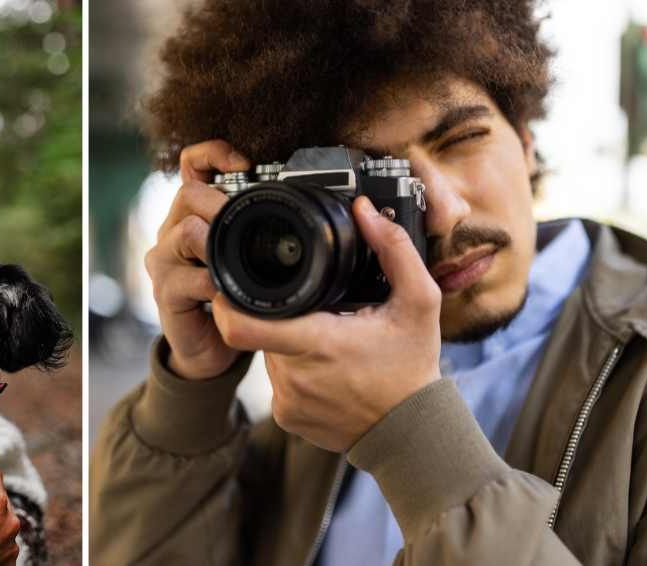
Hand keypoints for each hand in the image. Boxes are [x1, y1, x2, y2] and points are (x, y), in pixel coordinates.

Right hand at [145, 140, 252, 379]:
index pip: (191, 165)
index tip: (244, 163)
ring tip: (239, 260)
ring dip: (218, 243)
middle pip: (189, 194)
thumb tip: (302, 202)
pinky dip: (215, 284)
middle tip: (254, 223)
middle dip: (224, 205)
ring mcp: (164, 262)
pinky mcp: (165, 293)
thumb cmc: (231, 297)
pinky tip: (228, 292)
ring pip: (186, 231)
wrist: (210, 348)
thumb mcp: (245, 256)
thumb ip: (256, 230)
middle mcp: (171, 231)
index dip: (213, 154)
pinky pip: (189, 278)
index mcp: (193, 214)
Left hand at [210, 196, 442, 451]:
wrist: (413, 435)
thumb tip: (365, 211)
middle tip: (311, 311)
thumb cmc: (413, 368)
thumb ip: (393, 251)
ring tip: (325, 340)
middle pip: (258, 330)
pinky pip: (276, 382)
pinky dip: (293, 371)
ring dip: (286, 342)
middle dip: (277, 315)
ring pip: (267, 354)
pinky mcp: (286, 418)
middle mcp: (294, 375)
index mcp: (318, 342)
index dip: (228, 302)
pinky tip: (325, 370)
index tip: (232, 284)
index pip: (241, 324)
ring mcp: (287, 400)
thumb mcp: (418, 302)